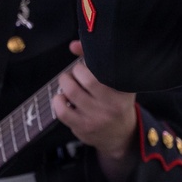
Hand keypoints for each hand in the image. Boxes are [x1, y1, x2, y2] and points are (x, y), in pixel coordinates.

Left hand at [52, 42, 138, 181]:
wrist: (120, 135)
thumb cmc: (116, 102)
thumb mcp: (116, 83)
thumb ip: (97, 60)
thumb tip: (73, 45)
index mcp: (123, 90)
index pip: (104, 68)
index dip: (88, 62)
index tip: (84, 64)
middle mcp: (112, 104)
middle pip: (87, 78)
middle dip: (75, 71)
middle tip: (75, 73)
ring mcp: (97, 118)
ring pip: (72, 92)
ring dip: (65, 83)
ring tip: (68, 83)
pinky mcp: (83, 128)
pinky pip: (62, 111)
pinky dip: (57, 101)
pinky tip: (62, 98)